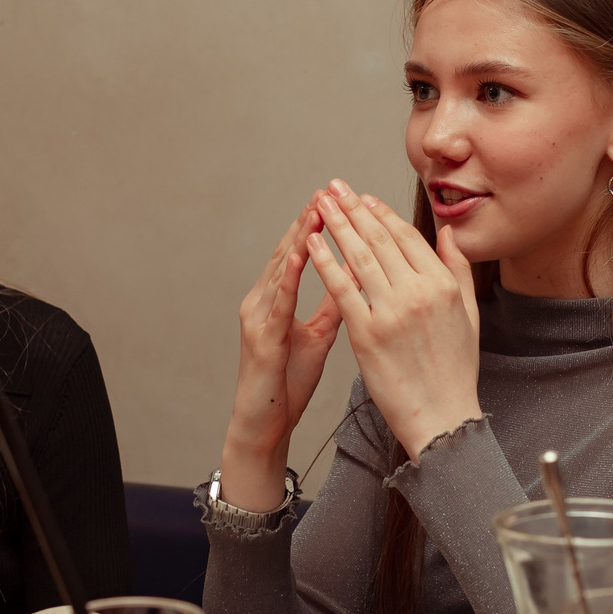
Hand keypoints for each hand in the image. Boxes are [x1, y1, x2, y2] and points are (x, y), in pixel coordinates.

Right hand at [219, 200, 342, 507]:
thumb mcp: (319, 336)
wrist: (266, 423)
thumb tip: (356, 278)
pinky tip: (300, 256)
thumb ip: (334, 305)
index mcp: (275, 300)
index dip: (315, 226)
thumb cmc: (289, 382)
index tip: (337, 200)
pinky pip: (276, 302)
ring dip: (297, 238)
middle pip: (285, 251)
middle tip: (327, 190)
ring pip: (278, 269)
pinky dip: (288, 276)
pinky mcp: (260, 337)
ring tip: (317, 211)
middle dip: (306, 221)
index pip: (297, 253)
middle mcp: (261, 301)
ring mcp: (257, 317)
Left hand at [309, 180, 481, 458]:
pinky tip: (310, 242)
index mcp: (443, 285)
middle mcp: (418, 292)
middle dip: (353, 209)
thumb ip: (458, 270)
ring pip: (358, 258)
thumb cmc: (455, 370)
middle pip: (379, 240)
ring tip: (319, 205)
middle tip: (334, 187)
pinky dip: (324, 262)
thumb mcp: (468, 314)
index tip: (363, 198)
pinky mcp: (366, 333)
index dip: (382, 215)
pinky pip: (341, 289)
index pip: (407, 238)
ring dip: (335, 225)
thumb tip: (449, 234)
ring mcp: (391, 312)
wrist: (441, 417)